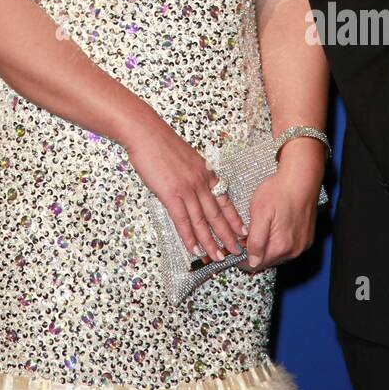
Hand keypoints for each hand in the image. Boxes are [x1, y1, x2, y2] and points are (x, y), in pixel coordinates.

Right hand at [124, 119, 247, 259]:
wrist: (146, 132)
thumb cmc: (161, 142)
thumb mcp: (187, 156)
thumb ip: (193, 173)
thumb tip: (194, 186)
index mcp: (205, 172)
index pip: (224, 200)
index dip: (233, 217)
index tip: (242, 230)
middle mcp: (200, 182)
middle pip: (217, 214)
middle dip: (227, 235)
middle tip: (236, 251)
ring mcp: (187, 189)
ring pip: (202, 222)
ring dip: (210, 242)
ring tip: (217, 257)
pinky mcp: (171, 194)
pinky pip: (183, 221)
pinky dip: (189, 238)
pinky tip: (194, 249)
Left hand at [241, 166, 320, 271]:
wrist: (301, 178)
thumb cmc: (281, 191)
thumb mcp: (259, 213)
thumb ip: (255, 240)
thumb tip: (252, 261)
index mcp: (281, 246)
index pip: (257, 264)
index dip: (243, 259)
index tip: (235, 252)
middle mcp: (294, 250)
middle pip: (268, 260)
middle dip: (255, 252)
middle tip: (245, 238)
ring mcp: (302, 245)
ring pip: (278, 254)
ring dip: (267, 247)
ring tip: (259, 231)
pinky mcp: (307, 238)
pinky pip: (289, 247)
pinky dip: (279, 242)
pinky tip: (274, 228)